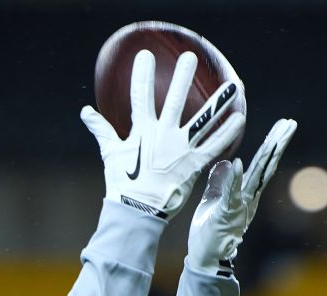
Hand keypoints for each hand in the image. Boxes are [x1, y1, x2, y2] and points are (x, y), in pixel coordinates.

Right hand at [81, 50, 245, 218]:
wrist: (138, 210)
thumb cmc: (123, 183)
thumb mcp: (111, 153)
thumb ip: (102, 129)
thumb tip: (85, 111)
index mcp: (142, 130)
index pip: (140, 96)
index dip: (142, 75)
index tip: (145, 55)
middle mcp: (163, 135)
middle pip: (174, 100)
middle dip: (181, 77)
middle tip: (189, 57)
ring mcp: (181, 149)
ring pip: (203, 121)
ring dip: (218, 102)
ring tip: (232, 85)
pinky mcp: (195, 164)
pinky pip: (215, 145)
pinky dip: (228, 132)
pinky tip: (240, 117)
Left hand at [186, 118, 297, 275]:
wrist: (205, 259)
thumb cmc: (209, 233)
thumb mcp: (212, 201)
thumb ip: (220, 183)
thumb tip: (225, 163)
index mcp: (246, 193)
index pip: (262, 164)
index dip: (272, 144)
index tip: (283, 126)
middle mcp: (248, 198)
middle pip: (266, 166)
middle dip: (278, 144)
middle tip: (290, 124)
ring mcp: (240, 206)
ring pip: (256, 178)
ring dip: (265, 157)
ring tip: (275, 138)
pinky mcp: (226, 215)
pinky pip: (233, 194)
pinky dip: (236, 180)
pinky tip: (241, 163)